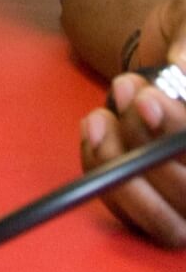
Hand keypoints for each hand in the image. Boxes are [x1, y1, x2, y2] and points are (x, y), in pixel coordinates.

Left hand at [79, 0, 185, 246]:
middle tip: (125, 92)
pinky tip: (94, 129)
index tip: (147, 99)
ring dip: (124, 167)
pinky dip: (104, 173)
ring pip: (170, 223)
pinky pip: (130, 216)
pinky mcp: (158, 206)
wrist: (169, 48)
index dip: (179, 133)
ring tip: (102, 114)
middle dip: (150, 144)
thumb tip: (181, 73)